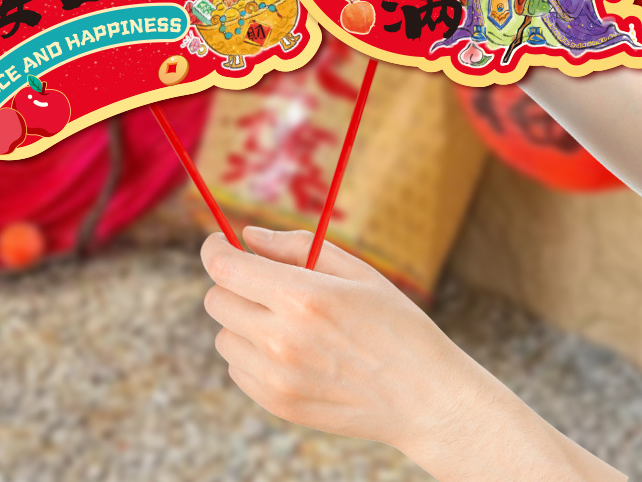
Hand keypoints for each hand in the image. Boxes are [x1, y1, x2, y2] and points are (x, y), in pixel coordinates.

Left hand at [201, 227, 620, 480]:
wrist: (427, 399)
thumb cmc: (395, 324)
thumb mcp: (354, 270)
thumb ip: (293, 245)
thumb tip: (247, 236)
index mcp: (301, 297)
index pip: (222, 266)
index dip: (214, 248)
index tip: (220, 243)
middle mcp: (281, 339)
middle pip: (216, 299)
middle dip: (234, 284)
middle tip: (266, 285)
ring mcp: (277, 377)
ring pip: (223, 335)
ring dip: (243, 323)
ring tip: (285, 323)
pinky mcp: (279, 405)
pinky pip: (236, 369)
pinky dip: (251, 356)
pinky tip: (290, 353)